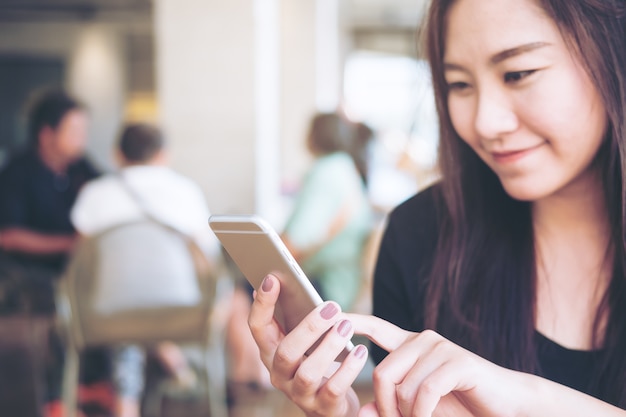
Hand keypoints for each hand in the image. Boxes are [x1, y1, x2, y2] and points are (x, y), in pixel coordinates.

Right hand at [248, 274, 369, 416]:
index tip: (273, 277)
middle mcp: (279, 375)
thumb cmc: (316, 361)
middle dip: (308, 328)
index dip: (262, 304)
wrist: (332, 406)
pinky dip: (348, 370)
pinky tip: (361, 352)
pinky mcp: (323, 408)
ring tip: (346, 327)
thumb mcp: (301, 340)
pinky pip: (334, 390)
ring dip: (329, 348)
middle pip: (285, 352)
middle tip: (332, 307)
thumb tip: (272, 279)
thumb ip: (289, 315)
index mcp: (270, 352)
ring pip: (308, 373)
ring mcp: (299, 394)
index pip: (257, 328)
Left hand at [349, 315, 518, 416]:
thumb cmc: (459, 405)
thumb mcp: (417, 409)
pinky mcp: (458, 362)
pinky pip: (424, 392)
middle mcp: (423, 340)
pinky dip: (423, 415)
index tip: (329, 315)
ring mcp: (441, 348)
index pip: (375, 327)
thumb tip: (362, 412)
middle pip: (381, 373)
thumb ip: (391, 407)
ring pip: (402, 387)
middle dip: (386, 408)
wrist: (505, 407)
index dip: (352, 321)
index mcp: (410, 345)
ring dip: (408, 415)